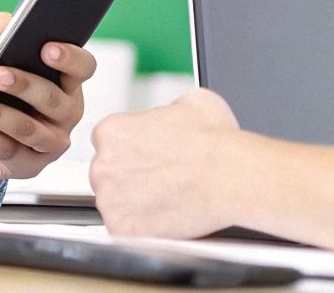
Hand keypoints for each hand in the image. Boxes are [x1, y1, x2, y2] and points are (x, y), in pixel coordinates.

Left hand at [0, 12, 95, 186]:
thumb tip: (5, 20)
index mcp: (66, 81)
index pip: (83, 67)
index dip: (71, 58)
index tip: (47, 48)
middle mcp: (67, 112)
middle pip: (55, 99)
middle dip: (26, 85)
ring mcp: (51, 142)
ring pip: (30, 129)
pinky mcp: (29, 164)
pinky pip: (6, 150)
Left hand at [90, 88, 241, 237]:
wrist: (231, 178)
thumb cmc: (214, 142)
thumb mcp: (190, 101)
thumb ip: (167, 108)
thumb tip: (172, 113)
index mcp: (111, 132)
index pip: (109, 143)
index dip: (132, 152)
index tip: (149, 159)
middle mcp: (102, 165)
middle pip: (109, 174)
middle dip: (131, 178)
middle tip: (161, 181)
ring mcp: (110, 200)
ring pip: (116, 204)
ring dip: (136, 204)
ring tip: (167, 201)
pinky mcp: (123, 230)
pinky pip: (127, 231)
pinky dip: (144, 229)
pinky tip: (166, 219)